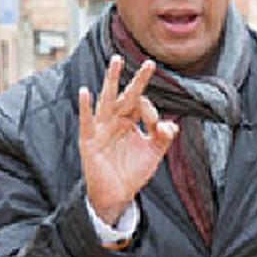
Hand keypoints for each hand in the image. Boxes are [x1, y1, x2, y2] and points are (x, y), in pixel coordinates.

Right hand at [79, 55, 178, 224]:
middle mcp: (115, 121)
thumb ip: (163, 138)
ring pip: (107, 100)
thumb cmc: (131, 172)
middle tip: (149, 63)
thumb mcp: (153, 153)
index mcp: (130, 121)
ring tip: (116, 61)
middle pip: (127, 96)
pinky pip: (86, 122)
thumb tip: (171, 125)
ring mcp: (101, 129)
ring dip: (111, 81)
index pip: (142, 106)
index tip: (157, 126)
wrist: (115, 196)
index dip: (152, 112)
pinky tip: (85, 91)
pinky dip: (85, 107)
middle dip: (138, 81)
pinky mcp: (89, 141)